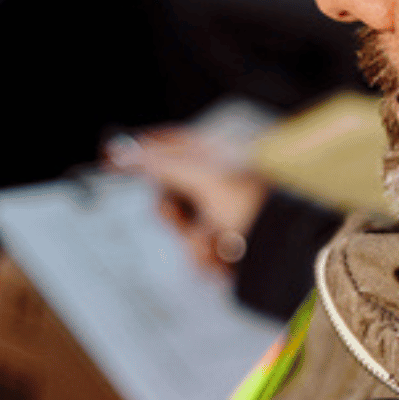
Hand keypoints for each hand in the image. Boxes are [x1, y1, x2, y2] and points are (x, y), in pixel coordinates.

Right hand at [106, 127, 270, 275]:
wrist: (286, 249)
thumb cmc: (254, 202)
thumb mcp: (201, 176)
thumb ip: (158, 162)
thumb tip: (121, 151)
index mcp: (216, 157)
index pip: (170, 144)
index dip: (141, 149)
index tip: (112, 156)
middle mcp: (217, 186)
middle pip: (167, 194)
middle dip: (171, 211)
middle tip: (179, 212)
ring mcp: (221, 218)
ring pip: (180, 229)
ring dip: (194, 237)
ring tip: (217, 239)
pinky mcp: (224, 250)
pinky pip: (197, 253)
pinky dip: (209, 255)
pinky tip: (228, 254)